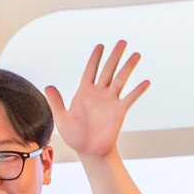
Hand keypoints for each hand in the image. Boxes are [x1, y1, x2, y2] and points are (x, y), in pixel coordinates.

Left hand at [45, 42, 147, 159]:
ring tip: (136, 54)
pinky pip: (129, 98)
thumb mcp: (62, 118)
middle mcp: (99, 93)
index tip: (100, 45)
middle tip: (122, 42)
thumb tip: (48, 86)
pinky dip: (137, 90)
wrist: (89, 151)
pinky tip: (145, 81)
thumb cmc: (75, 136)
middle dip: (115, 56)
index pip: (90, 70)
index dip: (95, 58)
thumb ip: (56, 102)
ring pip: (120, 80)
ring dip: (128, 67)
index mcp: (84, 92)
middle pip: (108, 70)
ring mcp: (110, 101)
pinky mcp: (119, 111)